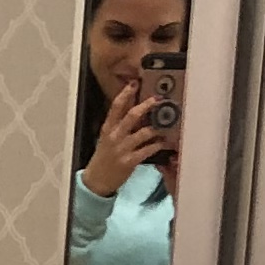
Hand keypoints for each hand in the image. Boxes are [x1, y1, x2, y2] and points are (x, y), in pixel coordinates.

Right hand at [81, 75, 175, 195]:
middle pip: (132, 116)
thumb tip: (137, 112)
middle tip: (158, 100)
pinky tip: (165, 142)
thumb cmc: (103, 158)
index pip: (116, 106)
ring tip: (167, 123)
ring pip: (144, 132)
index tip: (135, 83)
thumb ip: (119, 125)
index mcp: (108, 128)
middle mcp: (114, 136)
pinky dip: (158, 145)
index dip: (126, 93)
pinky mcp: (129, 161)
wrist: (96, 181)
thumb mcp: (107, 138)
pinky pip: (148, 150)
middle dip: (147, 106)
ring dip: (157, 127)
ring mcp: (122, 149)